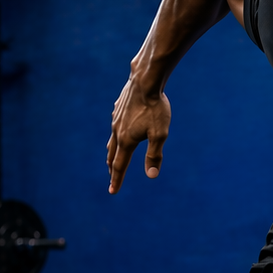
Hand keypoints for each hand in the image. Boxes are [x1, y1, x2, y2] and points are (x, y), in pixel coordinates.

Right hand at [106, 74, 170, 193]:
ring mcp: (116, 119)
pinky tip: (120, 131)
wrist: (145, 81)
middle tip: (112, 178)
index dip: (116, 180)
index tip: (113, 191)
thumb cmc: (155, 108)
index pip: (120, 166)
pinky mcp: (118, 109)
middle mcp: (117, 131)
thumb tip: (151, 175)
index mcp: (126, 140)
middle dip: (113, 168)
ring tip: (112, 158)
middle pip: (112, 154)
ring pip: (112, 140)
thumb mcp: (159, 135)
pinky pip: (115, 126)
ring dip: (112, 152)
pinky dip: (116, 135)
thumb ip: (154, 155)